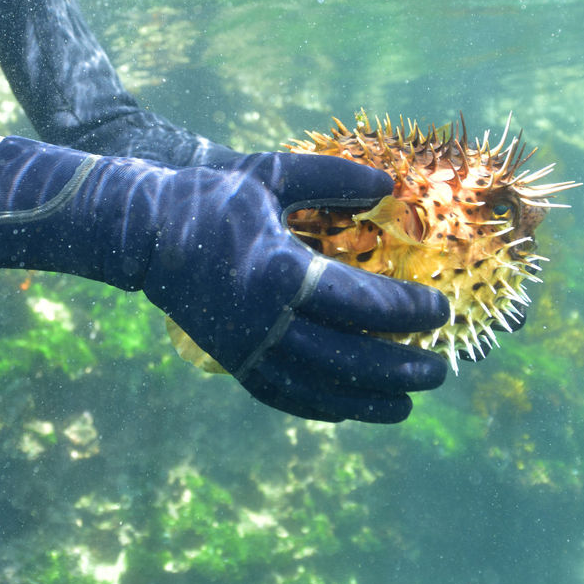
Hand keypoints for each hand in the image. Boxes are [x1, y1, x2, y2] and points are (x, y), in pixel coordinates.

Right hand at [0, 139, 450, 421]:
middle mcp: (266, 320)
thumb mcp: (273, 174)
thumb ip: (333, 178)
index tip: (441, 309)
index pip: (361, 304)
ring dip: (369, 400)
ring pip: (319, 389)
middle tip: (439, 370)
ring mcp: (246, 348)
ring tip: (408, 405)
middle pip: (349, 358)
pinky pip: (284, 395)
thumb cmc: (212, 196)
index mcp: (281, 271)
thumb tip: (389, 186)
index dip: (407, 311)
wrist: (141, 233)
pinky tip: (351, 409)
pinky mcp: (232, 361)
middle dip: (401, 368)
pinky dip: (322, 406)